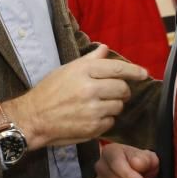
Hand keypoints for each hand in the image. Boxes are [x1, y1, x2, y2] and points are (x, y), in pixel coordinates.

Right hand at [3, 45, 147, 149]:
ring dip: (113, 105)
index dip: (134, 71)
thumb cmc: (48, 92)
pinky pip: (111, 121)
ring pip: (118, 106)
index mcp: (84, 71)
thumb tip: (105, 49)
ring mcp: (92, 110)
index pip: (118, 69)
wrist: (33, 118)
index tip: (144, 74)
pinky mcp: (93, 128)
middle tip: (112, 92)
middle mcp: (90, 89)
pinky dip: (105, 120)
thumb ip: (89, 60)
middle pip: (122, 88)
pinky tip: (91, 117)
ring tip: (96, 105)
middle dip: (121, 90)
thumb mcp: (66, 70)